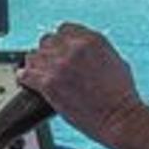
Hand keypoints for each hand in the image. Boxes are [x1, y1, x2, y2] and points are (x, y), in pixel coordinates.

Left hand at [17, 23, 142, 143]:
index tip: (59, 50)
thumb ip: (94, 50)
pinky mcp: (48, 83)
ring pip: (33, 56)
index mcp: (91, 39)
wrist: (120, 118)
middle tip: (50, 66)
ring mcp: (59, 65)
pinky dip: (26, 79)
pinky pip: (26, 75)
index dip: (60, 41)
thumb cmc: (122, 95)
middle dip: (48, 53)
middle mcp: (73, 48)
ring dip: (36, 66)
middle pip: (46, 41)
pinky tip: (29, 82)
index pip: (64, 29)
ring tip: (39, 74)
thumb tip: (81, 49)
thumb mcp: (115, 60)